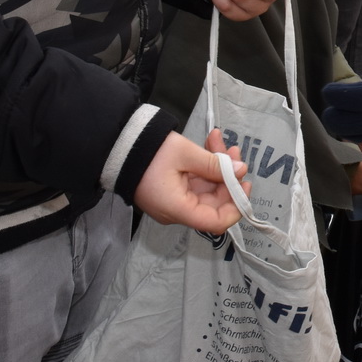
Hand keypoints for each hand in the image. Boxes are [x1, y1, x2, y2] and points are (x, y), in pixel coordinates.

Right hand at [132, 129, 250, 235]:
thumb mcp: (185, 154)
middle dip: (228, 176)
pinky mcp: (173, 189)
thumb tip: (240, 171)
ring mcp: (175, 200)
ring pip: (207, 188)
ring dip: (217, 165)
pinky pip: (196, 181)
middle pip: (214, 201)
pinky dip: (205, 165)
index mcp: (179, 209)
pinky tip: (210, 143)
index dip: (236, 206)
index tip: (244, 184)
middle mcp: (178, 211)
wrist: (117, 145)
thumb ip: (215, 164)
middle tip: (233, 152)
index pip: (217, 222)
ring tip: (219, 140)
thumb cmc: (148, 152)